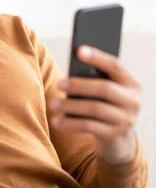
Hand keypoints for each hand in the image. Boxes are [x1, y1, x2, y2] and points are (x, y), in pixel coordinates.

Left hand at [49, 45, 141, 164]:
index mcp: (132, 83)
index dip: (98, 57)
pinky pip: (89, 127)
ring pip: (95, 109)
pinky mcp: (115, 135)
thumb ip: (94, 79)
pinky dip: (70, 123)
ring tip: (53, 103)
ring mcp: (126, 120)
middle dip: (79, 85)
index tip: (79, 50)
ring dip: (70, 105)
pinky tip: (56, 121)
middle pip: (104, 88)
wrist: (117, 137)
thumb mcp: (104, 90)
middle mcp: (134, 101)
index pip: (115, 66)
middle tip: (58, 83)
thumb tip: (71, 70)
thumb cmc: (103, 104)